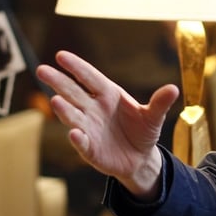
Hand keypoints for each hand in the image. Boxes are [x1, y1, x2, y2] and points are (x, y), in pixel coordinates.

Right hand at [36, 51, 179, 199]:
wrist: (140, 159)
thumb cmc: (142, 131)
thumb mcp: (153, 117)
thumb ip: (160, 103)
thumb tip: (173, 88)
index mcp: (108, 94)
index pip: (89, 77)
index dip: (76, 67)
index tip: (61, 55)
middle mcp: (94, 109)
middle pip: (73, 92)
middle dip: (58, 81)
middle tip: (42, 70)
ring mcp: (89, 128)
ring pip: (73, 116)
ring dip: (64, 109)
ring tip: (55, 101)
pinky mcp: (90, 149)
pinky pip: (82, 142)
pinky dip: (78, 138)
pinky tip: (75, 134)